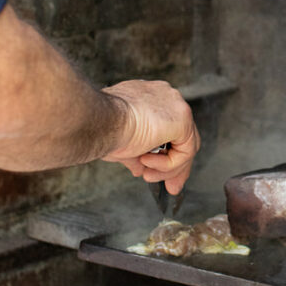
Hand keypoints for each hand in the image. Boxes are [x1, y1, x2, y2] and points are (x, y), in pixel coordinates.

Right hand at [101, 79, 200, 194]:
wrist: (100, 121)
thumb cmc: (101, 127)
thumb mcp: (120, 144)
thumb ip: (135, 154)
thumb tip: (139, 168)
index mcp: (150, 98)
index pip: (167, 129)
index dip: (165, 153)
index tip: (154, 171)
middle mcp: (166, 97)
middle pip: (181, 137)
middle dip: (175, 166)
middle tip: (171, 187)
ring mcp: (176, 105)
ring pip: (185, 146)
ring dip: (168, 168)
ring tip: (147, 175)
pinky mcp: (183, 118)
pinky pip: (185, 151)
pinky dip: (169, 165)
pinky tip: (147, 163)